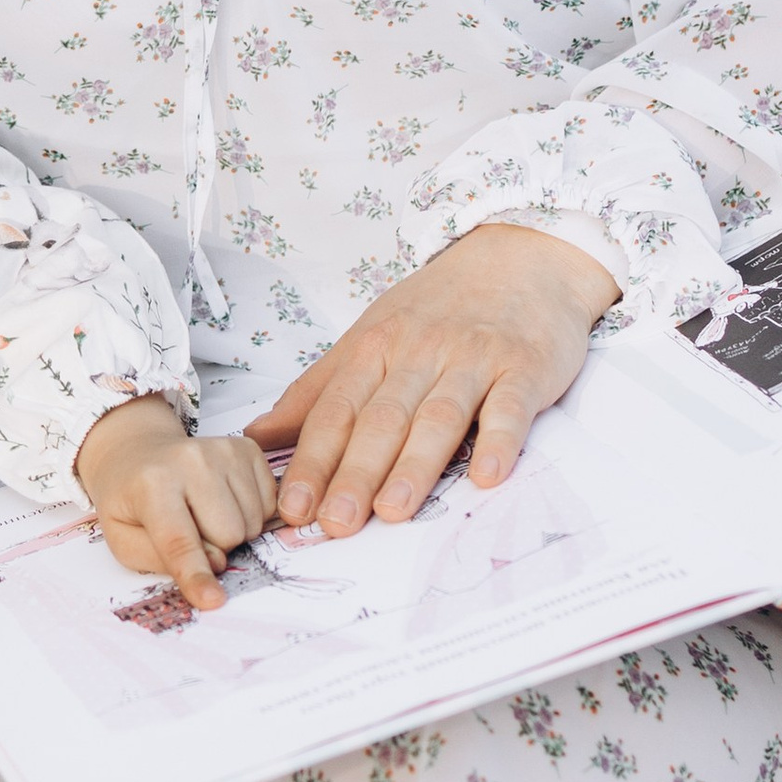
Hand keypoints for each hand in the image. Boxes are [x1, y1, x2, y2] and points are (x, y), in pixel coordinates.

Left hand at [76, 397, 273, 610]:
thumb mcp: (123, 539)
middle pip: (228, 536)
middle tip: (191, 531)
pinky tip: (223, 501)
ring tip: (204, 514)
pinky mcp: (247, 448)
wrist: (138, 452)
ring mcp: (224, 450)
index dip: (196, 575)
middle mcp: (192, 459)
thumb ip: (161, 559)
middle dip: (214, 548)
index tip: (212, 600)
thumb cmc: (130, 499)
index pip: (179, 540)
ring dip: (231, 532)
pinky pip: (268, 505)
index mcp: (152, 483)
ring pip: (251, 524)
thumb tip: (215, 566)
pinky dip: (249, 514)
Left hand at [249, 225, 620, 540]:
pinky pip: (510, 406)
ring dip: (414, 465)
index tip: (293, 508)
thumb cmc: (439, 308)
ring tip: (393, 510)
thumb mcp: (370, 336)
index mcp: (375, 347)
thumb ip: (317, 391)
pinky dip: (499, 441)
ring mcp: (473, 359)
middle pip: (382, 419)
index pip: (336, 411)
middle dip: (355, 473)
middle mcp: (420, 352)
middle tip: (334, 523)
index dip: (312, 461)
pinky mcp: (524, 367)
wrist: (522, 257)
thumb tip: (257, 437)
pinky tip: (487, 476)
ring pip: (438, 417)